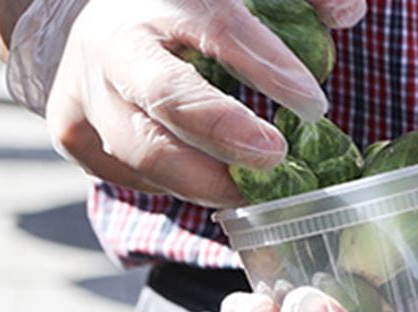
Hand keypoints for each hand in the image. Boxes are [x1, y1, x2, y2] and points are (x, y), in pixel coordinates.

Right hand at [6, 0, 365, 206]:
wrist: (99, 23)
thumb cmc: (187, 10)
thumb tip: (345, 12)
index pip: (218, 27)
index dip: (266, 66)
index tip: (313, 103)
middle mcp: (111, 41)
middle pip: (166, 97)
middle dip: (225, 135)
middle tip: (275, 158)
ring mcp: (83, 90)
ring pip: (147, 152)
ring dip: (209, 180)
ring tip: (255, 189)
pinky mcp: (72, 133)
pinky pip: (132, 176)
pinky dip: (177, 186)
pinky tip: (209, 178)